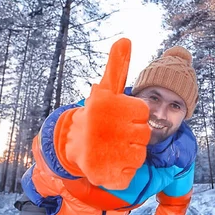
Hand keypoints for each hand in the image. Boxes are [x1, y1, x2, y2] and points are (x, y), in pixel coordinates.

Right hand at [54, 38, 150, 189]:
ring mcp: (107, 153)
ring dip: (129, 154)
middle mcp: (107, 128)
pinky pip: (129, 175)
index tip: (119, 117)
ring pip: (139, 156)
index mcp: (111, 106)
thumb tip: (126, 39)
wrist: (71, 145)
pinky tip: (110, 163)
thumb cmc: (96, 115)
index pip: (143, 113)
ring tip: (112, 148)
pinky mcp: (107, 175)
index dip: (134, 117)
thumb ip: (118, 66)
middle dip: (133, 135)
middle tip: (115, 134)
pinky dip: (123, 172)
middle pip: (144, 135)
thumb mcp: (106, 89)